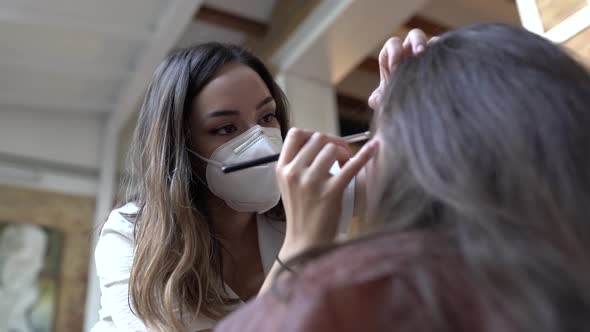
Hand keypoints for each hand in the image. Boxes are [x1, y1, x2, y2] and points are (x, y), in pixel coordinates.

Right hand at [276, 128, 378, 259]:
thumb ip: (299, 164)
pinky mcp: (330, 192)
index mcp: (282, 169)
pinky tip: (375, 147)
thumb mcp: (291, 185)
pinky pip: (351, 166)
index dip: (313, 133)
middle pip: (317, 139)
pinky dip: (365, 154)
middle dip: (333, 142)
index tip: (324, 143)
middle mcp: (294, 173)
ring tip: (348, 163)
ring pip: (332, 149)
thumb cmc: (303, 213)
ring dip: (344, 152)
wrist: (306, 243)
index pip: (295, 134)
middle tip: (342, 154)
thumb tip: (323, 143)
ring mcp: (311, 182)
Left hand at [368, 29, 439, 109]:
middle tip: (419, 52)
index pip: (392, 45)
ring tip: (434, 57)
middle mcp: (411, 53)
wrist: (412, 112)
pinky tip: (445, 63)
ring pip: (432, 42)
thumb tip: (375, 100)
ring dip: (433, 46)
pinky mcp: (440, 63)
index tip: (395, 68)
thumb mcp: (382, 100)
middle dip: (417, 41)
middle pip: (414, 36)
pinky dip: (444, 54)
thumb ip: (376, 98)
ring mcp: (426, 57)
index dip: (393, 52)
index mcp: (393, 57)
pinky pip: (444, 53)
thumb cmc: (394, 101)